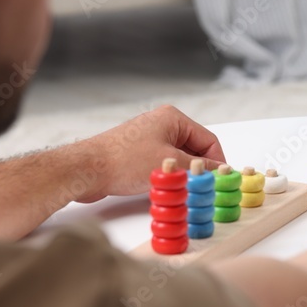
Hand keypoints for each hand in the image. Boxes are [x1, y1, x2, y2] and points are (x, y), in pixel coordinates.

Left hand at [74, 104, 225, 202]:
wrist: (85, 169)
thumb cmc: (124, 162)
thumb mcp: (169, 164)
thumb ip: (198, 168)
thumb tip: (221, 171)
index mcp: (173, 118)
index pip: (208, 139)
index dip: (217, 161)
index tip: (219, 181)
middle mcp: (163, 124)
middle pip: (194, 148)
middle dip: (199, 168)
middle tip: (203, 188)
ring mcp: (149, 137)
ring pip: (179, 157)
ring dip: (183, 173)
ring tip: (183, 188)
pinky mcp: (138, 152)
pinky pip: (164, 162)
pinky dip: (169, 175)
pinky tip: (166, 187)